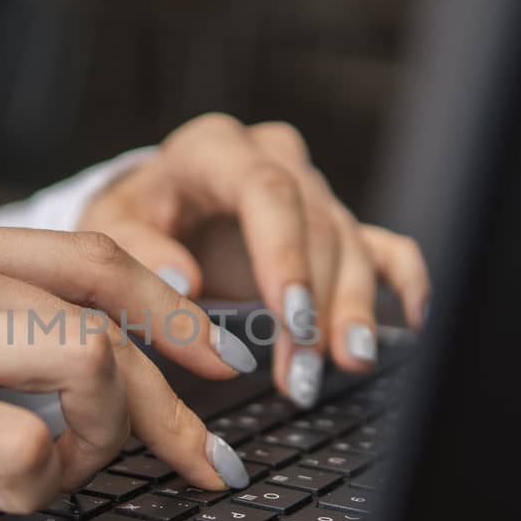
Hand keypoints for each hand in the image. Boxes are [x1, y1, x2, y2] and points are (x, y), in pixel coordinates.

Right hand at [0, 220, 260, 520]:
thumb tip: (61, 365)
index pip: (92, 255)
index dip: (170, 308)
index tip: (213, 363)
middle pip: (109, 311)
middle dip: (176, 398)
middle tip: (205, 459)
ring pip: (84, 362)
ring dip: (105, 438)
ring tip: (60, 479)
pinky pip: (14, 443)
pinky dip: (35, 484)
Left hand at [78, 113, 430, 408]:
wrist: (149, 209)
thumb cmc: (129, 219)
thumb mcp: (108, 229)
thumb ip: (137, 249)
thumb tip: (183, 280)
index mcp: (212, 150)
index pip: (266, 192)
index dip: (285, 255)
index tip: (290, 316)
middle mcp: (272, 160)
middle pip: (315, 226)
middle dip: (316, 305)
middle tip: (304, 370)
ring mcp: (309, 190)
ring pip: (350, 243)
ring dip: (351, 310)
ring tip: (347, 364)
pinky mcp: (333, 223)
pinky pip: (382, 244)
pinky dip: (403, 280)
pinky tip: (412, 319)